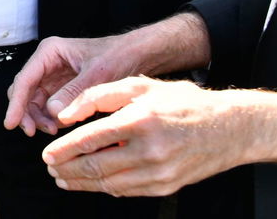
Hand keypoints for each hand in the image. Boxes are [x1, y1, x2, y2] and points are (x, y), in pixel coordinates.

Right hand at [3, 34, 132, 135]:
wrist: (136, 55)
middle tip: (31, 132)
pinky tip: (58, 127)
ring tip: (52, 130)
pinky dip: (49, 119)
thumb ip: (73, 92)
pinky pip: (48, 107)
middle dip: (26, 112)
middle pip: (25, 92)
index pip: (25, 79)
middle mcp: (48, 64)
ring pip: (34, 102)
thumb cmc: (117, 56)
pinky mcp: (62, 90)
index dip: (16, 103)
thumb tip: (52, 111)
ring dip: (38, 118)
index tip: (11, 123)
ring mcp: (54, 77)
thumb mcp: (96, 74)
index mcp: (50, 52)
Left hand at [41, 78, 276, 197]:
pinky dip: (105, 187)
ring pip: (109, 184)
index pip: (91, 139)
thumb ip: (98, 95)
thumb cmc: (183, 102)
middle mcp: (150, 149)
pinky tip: (93, 181)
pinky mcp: (166, 186)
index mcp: (140, 120)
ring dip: (82, 183)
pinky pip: (127, 191)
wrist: (229, 128)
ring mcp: (160, 172)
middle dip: (68, 169)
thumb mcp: (140, 85)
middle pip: (96, 166)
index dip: (64, 149)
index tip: (47, 153)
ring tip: (64, 177)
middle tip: (51, 168)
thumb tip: (66, 112)